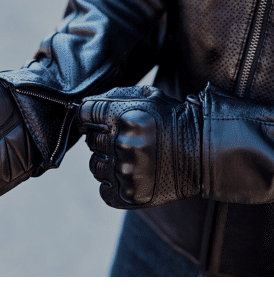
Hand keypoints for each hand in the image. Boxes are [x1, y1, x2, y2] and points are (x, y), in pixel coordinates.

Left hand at [77, 86, 201, 208]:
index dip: (88, 118)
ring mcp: (125, 171)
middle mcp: (120, 144)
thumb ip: (115, 97)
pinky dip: (113, 184)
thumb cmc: (175, 121)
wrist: (205, 153)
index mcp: (122, 117)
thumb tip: (86, 104)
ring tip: (131, 159)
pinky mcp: (129, 194)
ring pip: (96, 166)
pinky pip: (104, 189)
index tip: (94, 123)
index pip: (84, 115)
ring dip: (108, 162)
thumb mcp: (149, 98)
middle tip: (124, 140)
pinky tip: (131, 176)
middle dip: (103, 139)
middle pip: (90, 141)